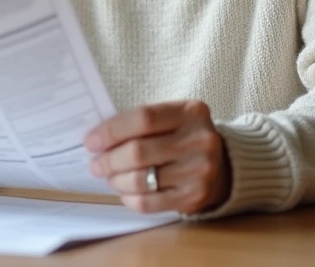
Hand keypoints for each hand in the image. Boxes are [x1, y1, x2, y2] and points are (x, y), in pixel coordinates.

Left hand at [85, 100, 230, 214]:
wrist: (224, 164)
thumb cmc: (185, 137)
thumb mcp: (173, 118)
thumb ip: (141, 122)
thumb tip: (98, 137)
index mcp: (191, 112)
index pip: (143, 118)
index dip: (111, 131)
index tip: (90, 141)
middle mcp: (200, 140)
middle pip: (139, 152)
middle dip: (109, 160)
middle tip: (95, 164)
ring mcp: (199, 171)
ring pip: (141, 180)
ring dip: (117, 180)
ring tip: (109, 177)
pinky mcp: (194, 197)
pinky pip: (150, 202)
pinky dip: (130, 198)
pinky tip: (124, 192)